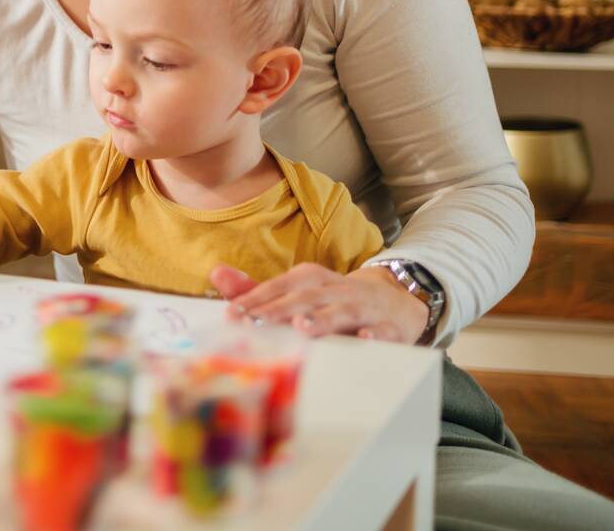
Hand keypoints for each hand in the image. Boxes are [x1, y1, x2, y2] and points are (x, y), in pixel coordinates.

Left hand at [209, 263, 430, 343]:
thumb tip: (217, 275)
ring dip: (323, 319)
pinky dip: (377, 334)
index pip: (279, 287)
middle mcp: (336, 290)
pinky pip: (385, 331)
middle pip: (306, 297)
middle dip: (280, 309)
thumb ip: (258, 289)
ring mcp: (364, 308)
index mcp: (311, 280)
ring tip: (301, 327)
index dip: (256, 299)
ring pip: (343, 311)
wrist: (396, 300)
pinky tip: (365, 338)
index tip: (233, 314)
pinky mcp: (392, 328)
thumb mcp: (299, 290)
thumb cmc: (336, 299)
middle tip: (256, 322)